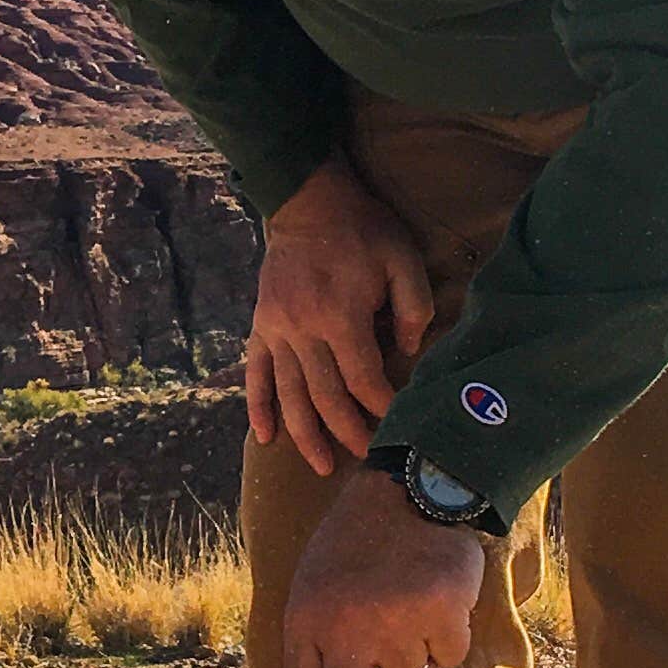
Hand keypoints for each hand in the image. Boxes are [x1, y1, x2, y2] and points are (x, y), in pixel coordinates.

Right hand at [245, 160, 434, 478]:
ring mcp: (276, 330)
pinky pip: (256, 374)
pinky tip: (265, 436)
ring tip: (321, 465)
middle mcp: (302, 329)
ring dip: (305, 434)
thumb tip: (408, 351)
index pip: (363, 377)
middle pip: (325, 396)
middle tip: (366, 456)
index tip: (398, 422)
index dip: (382, 405)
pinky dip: (258, 407)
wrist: (306, 202)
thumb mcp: (402, 258)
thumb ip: (412, 306)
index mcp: (339, 315)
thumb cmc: (362, 230)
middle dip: (347, 431)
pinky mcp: (260, 327)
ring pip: (289, 394)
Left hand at [278, 471, 483, 667]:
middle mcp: (343, 626)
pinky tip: (436, 596)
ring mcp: (393, 619)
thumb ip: (324, 656)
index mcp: (305, 624)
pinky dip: (449, 637)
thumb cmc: (359, 551)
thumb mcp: (319, 595)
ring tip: (409, 609)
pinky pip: (450, 657)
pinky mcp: (440, 610)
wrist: (408, 487)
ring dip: (419, 661)